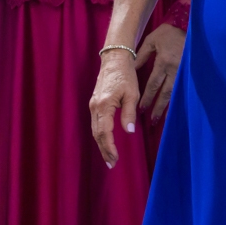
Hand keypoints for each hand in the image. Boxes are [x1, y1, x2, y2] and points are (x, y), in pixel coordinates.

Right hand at [89, 49, 138, 168]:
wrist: (114, 59)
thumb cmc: (125, 75)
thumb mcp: (132, 94)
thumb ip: (129, 114)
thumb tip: (128, 132)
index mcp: (104, 105)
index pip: (105, 132)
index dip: (109, 148)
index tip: (115, 159)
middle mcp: (95, 107)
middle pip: (97, 134)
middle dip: (104, 150)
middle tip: (111, 164)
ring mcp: (93, 105)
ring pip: (94, 130)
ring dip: (101, 144)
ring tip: (109, 158)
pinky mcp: (94, 103)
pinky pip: (95, 123)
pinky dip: (99, 135)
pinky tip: (105, 141)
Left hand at [136, 24, 185, 123]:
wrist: (191, 26)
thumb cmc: (169, 33)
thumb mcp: (152, 40)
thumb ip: (141, 55)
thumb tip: (131, 69)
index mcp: (163, 62)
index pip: (153, 84)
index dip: (147, 98)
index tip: (141, 109)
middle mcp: (174, 70)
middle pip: (165, 93)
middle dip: (158, 107)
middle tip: (152, 121)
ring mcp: (184, 71)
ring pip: (175, 92)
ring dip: (168, 106)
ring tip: (163, 118)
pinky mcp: (190, 71)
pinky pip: (183, 87)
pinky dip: (178, 98)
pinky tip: (176, 107)